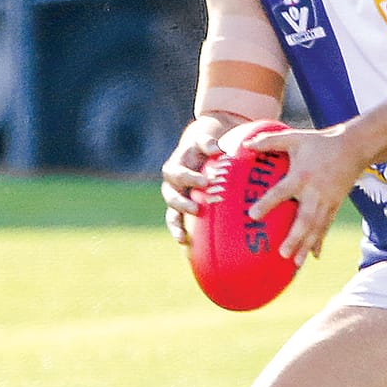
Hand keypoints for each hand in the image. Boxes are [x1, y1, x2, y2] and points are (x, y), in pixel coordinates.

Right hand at [160, 118, 227, 246]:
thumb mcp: (204, 139)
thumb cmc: (205, 143)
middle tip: (196, 209)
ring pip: (171, 214)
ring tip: (182, 238)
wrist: (201, 150)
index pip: (178, 174)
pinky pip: (180, 223)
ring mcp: (176, 199)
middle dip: (182, 204)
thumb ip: (207, 142)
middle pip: (171, 196)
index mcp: (175, 167)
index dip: (189, 178)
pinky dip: (181, 234)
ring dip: (175, 226)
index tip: (204, 182)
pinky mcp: (183, 210)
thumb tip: (216, 148)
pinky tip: (187, 247)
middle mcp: (172, 186)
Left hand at [243, 124, 365, 264]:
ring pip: (316, 228)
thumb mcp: (295, 138)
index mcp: (301, 176)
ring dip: (306, 246)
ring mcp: (327, 201)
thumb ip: (269, 141)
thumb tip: (244, 144)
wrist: (354, 148)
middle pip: (304, 219)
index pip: (282, 192)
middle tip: (282, 253)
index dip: (267, 203)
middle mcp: (315, 192)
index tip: (253, 215)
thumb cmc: (319, 142)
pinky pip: (326, 226)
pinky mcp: (335, 206)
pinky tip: (314, 257)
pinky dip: (320, 241)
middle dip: (295, 238)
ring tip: (296, 263)